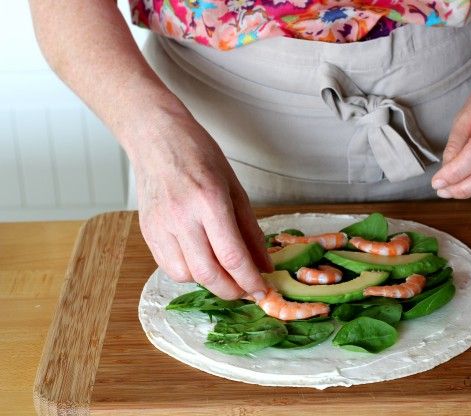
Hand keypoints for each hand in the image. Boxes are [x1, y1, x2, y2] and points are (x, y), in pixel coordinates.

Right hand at [129, 110, 271, 299]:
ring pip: (187, 275)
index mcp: (210, 201)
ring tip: (224, 271)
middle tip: (246, 290)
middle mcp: (182, 217)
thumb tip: (264, 265)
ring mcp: (160, 226)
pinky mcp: (147, 232)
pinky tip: (201, 261)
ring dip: (210, 281)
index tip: (263, 291)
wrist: (156, 138)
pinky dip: (189, 272)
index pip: (232, 256)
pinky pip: (169, 267)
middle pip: (208, 274)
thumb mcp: (235, 188)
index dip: (250, 280)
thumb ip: (250, 230)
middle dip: (232, 290)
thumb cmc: (199, 156)